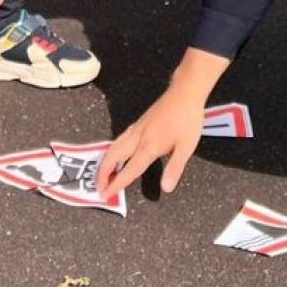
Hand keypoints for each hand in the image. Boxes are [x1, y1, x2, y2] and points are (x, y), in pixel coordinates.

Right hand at [98, 51, 225, 196]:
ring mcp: (137, 128)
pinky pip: (119, 139)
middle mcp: (138, 137)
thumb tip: (166, 188)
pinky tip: (116, 153)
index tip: (106, 194)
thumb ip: (175, 168)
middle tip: (98, 187)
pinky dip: (112, 150)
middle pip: (113, 157)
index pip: (129, 170)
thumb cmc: (188, 119)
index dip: (116, 184)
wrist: (184, 92)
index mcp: (149, 146)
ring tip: (102, 173)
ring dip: (105, 162)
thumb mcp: (186, 146)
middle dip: (103, 173)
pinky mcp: (139, 122)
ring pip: (113, 147)